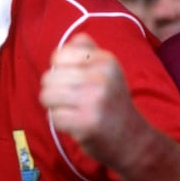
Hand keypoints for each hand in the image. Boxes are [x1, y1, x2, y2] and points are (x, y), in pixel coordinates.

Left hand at [40, 32, 137, 166]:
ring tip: (70, 110)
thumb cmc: (111, 101)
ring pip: (47, 96)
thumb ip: (87, 50)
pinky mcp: (87, 123)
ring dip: (53, 106)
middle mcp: (101, 77)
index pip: (59, 55)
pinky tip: (75, 123)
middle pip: (49, 77)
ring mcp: (94, 101)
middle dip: (53, 90)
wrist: (133, 138)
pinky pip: (54, 117)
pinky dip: (60, 122)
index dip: (58, 69)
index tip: (71, 79)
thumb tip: (67, 42)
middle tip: (70, 99)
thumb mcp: (108, 69)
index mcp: (105, 60)